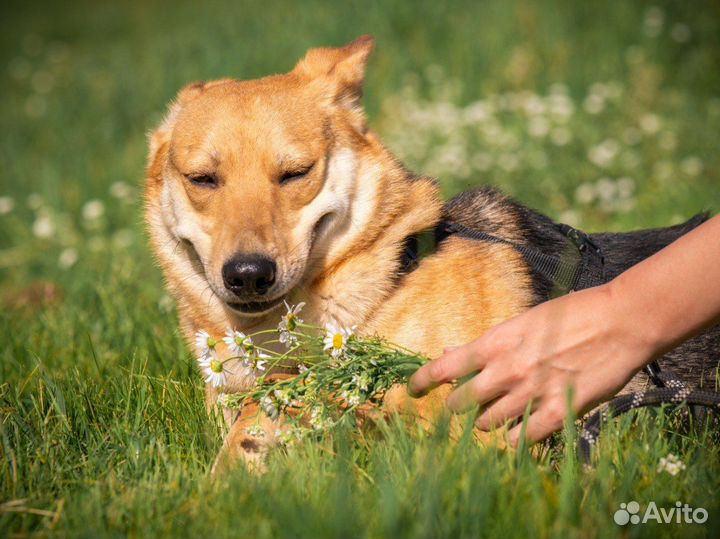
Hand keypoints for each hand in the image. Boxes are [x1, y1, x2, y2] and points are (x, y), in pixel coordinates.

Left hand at [407, 283, 650, 445]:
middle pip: (461, 402)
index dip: (422, 381)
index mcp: (497, 342)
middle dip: (458, 405)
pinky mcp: (559, 412)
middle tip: (467, 403)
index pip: (445, 367)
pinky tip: (520, 432)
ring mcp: (532, 393)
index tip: (412, 391)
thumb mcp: (524, 322)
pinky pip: (521, 440)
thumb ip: (487, 344)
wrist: (620, 322)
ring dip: (488, 421)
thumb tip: (450, 352)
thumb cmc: (571, 315)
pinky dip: (515, 439)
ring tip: (501, 412)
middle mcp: (508, 369)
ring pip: (487, 423)